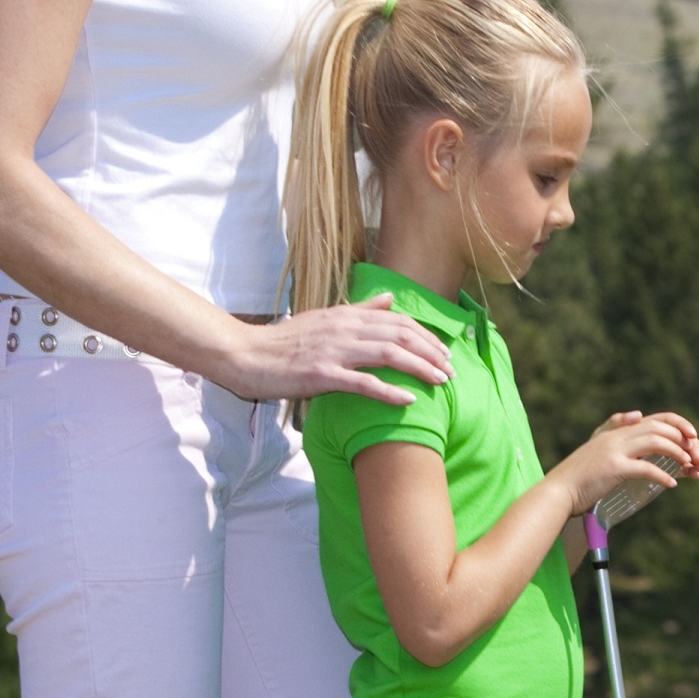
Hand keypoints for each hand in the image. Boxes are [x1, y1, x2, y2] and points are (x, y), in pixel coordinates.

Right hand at [222, 295, 452, 405]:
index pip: (398, 321)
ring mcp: (333, 351)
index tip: (445, 352)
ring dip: (421, 368)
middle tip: (452, 371)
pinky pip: (363, 383)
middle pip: (401, 335)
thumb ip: (360, 309)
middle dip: (432, 352)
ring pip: (389, 355)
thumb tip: (389, 297)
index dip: (426, 336)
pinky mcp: (322, 374)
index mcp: (346, 316)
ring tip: (441, 382)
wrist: (246, 355)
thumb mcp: (325, 318)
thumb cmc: (286, 341)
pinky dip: (390, 391)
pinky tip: (409, 400)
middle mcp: (344, 329)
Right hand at [563, 410, 698, 507]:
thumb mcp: (603, 451)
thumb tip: (640, 421)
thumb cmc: (583, 477)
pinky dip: (661, 475)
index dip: (678, 424)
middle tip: (696, 454)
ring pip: (654, 442)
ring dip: (676, 453)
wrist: (560, 490)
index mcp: (616, 431)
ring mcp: (614, 450)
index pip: (655, 418)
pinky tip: (672, 484)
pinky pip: (644, 468)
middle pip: (658, 427)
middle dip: (682, 439)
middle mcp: (616, 436)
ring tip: (688, 466)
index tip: (693, 437)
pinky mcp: (613, 468)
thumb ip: (621, 438)